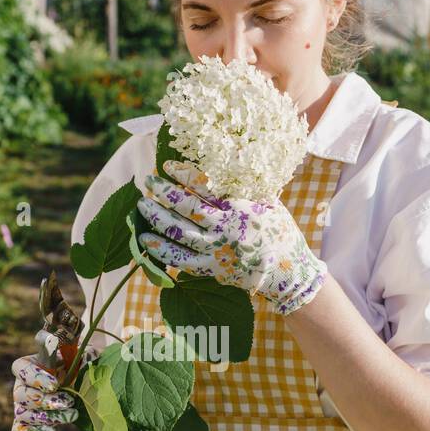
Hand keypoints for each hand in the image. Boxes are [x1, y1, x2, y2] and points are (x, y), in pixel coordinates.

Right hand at [11, 331, 96, 430]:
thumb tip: (55, 337)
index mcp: (28, 365)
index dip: (36, 378)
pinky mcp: (28, 423)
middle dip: (46, 402)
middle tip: (70, 401)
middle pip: (22, 396)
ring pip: (24, 415)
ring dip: (49, 417)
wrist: (81, 382)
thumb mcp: (75, 351)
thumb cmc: (76, 364)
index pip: (21, 370)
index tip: (55, 384)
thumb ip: (64, 343)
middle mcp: (21, 386)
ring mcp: (23, 406)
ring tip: (72, 414)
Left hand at [136, 158, 327, 315]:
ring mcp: (217, 250)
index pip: (205, 186)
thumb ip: (246, 185)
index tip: (166, 166)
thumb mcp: (268, 201)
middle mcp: (226, 228)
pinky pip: (180, 260)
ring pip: (179, 232)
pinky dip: (160, 250)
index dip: (183, 174)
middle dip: (163, 192)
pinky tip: (145, 239)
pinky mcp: (212, 269)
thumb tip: (228, 157)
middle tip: (147, 181)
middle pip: (186, 207)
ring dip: (156, 217)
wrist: (288, 272)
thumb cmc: (279, 232)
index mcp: (239, 207)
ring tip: (141, 206)